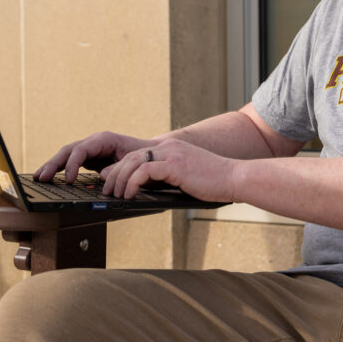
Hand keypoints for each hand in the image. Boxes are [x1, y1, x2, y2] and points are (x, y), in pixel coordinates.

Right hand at [35, 131, 157, 182]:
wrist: (151, 153)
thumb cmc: (144, 156)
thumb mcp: (133, 161)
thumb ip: (118, 167)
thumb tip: (101, 175)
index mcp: (104, 139)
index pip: (82, 149)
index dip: (72, 164)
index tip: (67, 180)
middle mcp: (94, 142)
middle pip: (69, 150)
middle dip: (53, 163)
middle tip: (41, 178)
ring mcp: (90, 150)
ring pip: (66, 155)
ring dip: (51, 166)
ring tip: (38, 178)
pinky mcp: (89, 159)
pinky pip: (70, 162)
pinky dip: (58, 169)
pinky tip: (48, 178)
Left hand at [100, 139, 237, 202]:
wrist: (234, 177)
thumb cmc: (214, 182)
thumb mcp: (185, 177)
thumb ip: (166, 178)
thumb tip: (145, 188)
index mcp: (171, 148)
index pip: (137, 154)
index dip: (120, 168)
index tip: (111, 182)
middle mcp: (169, 147)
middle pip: (130, 156)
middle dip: (115, 174)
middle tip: (108, 191)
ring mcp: (172, 154)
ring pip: (133, 162)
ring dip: (120, 180)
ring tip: (116, 195)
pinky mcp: (175, 165)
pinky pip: (144, 171)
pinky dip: (132, 183)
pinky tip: (130, 195)